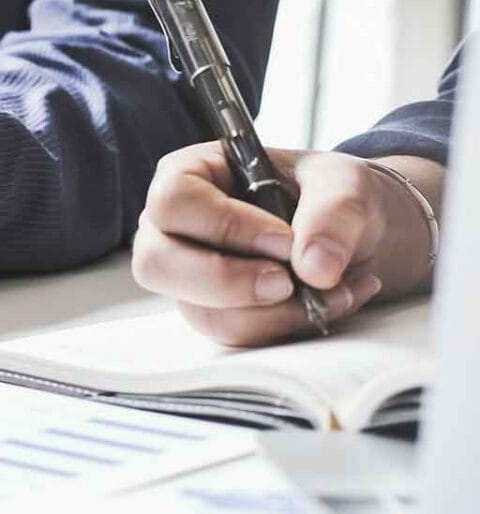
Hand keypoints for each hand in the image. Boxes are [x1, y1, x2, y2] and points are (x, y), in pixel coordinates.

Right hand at [133, 143, 441, 346]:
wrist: (355, 236)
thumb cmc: (331, 195)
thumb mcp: (345, 184)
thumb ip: (334, 213)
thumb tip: (314, 267)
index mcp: (188, 176)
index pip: (174, 202)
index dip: (224, 226)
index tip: (285, 241)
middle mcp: (173, 229)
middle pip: (158, 265)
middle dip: (228, 283)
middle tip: (288, 284)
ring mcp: (189, 277)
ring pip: (200, 313)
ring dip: (273, 314)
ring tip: (334, 292)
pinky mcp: (217, 314)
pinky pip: (237, 337)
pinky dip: (288, 327)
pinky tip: (331, 303)